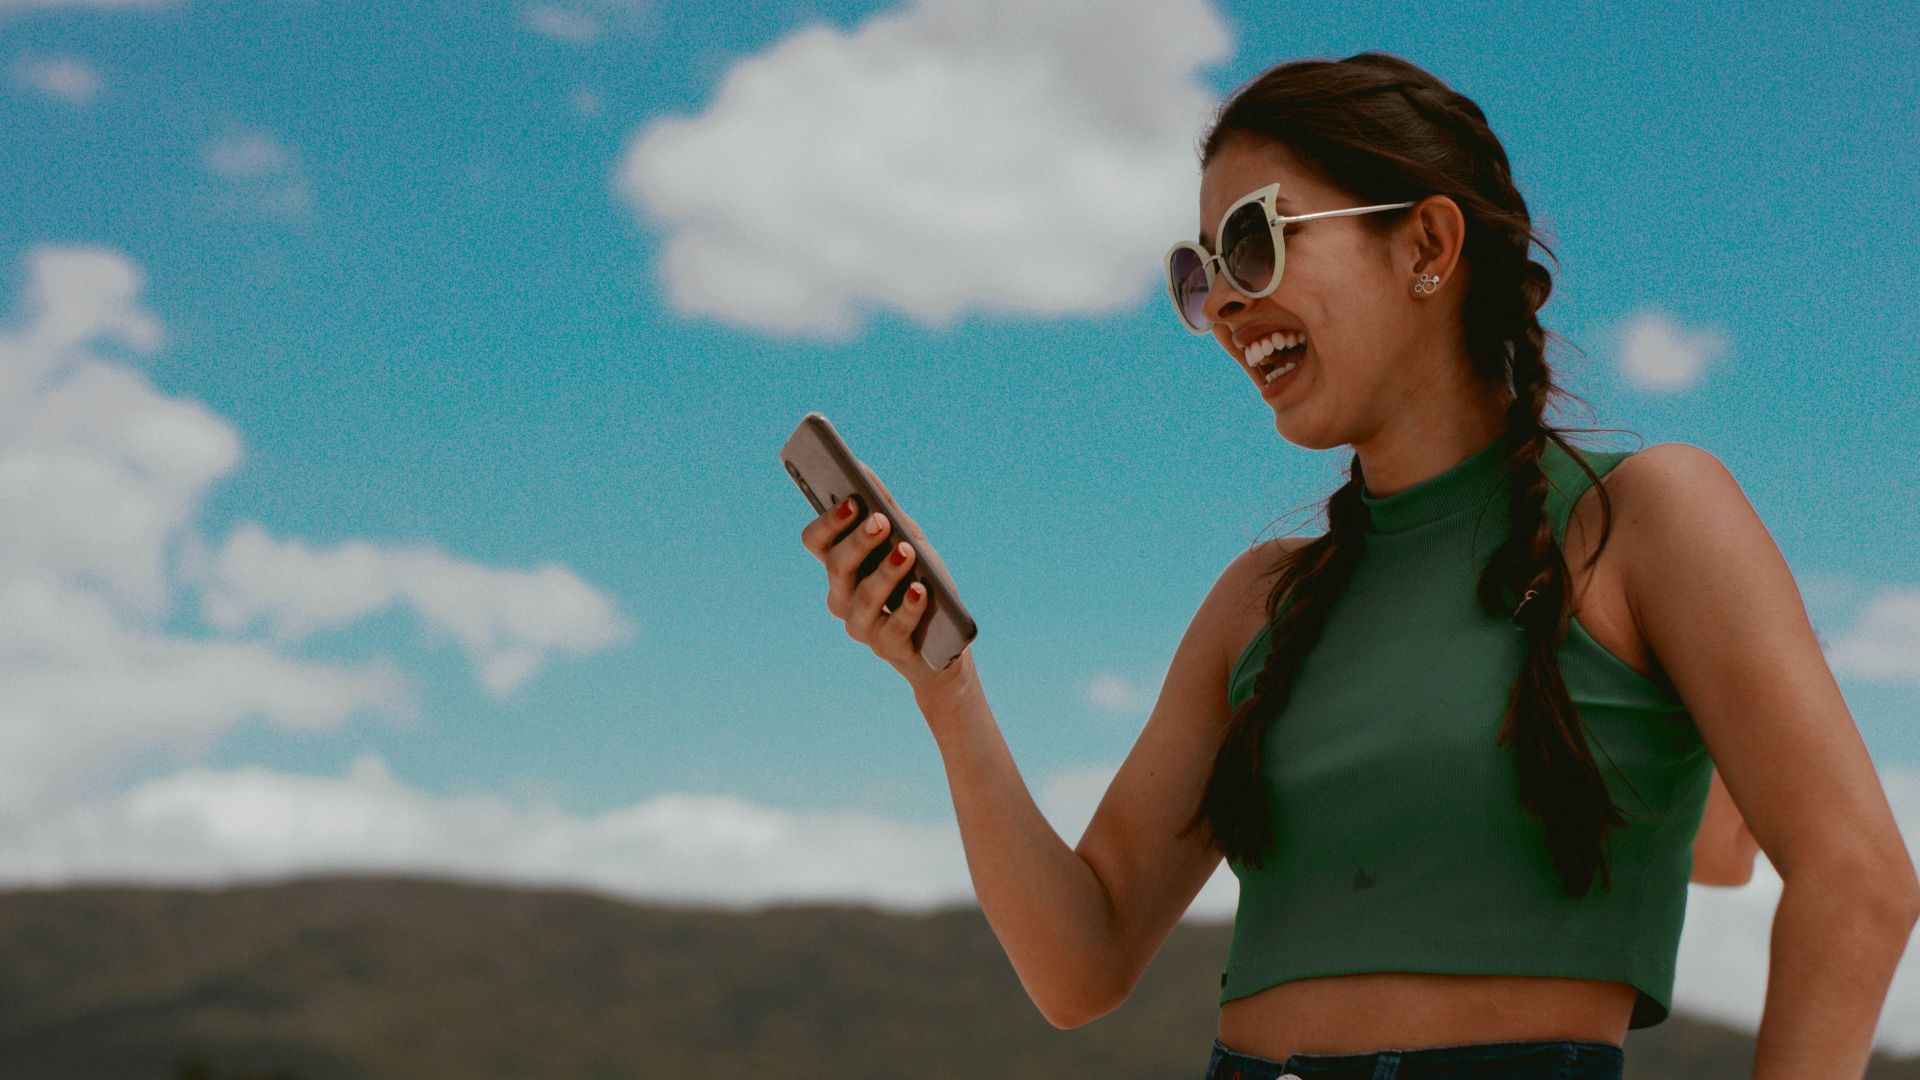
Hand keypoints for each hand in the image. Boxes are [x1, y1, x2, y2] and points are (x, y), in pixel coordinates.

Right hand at [800, 460, 965, 693]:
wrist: (946, 637)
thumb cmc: (920, 580)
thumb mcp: (908, 538)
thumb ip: (885, 506)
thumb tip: (862, 468)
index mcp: (840, 566)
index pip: (816, 541)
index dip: (829, 522)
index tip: (853, 501)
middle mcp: (842, 596)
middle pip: (836, 566)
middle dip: (859, 542)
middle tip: (881, 521)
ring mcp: (862, 626)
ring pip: (863, 598)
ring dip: (885, 572)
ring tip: (906, 552)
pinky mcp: (887, 649)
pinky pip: (893, 628)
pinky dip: (908, 608)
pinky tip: (920, 590)